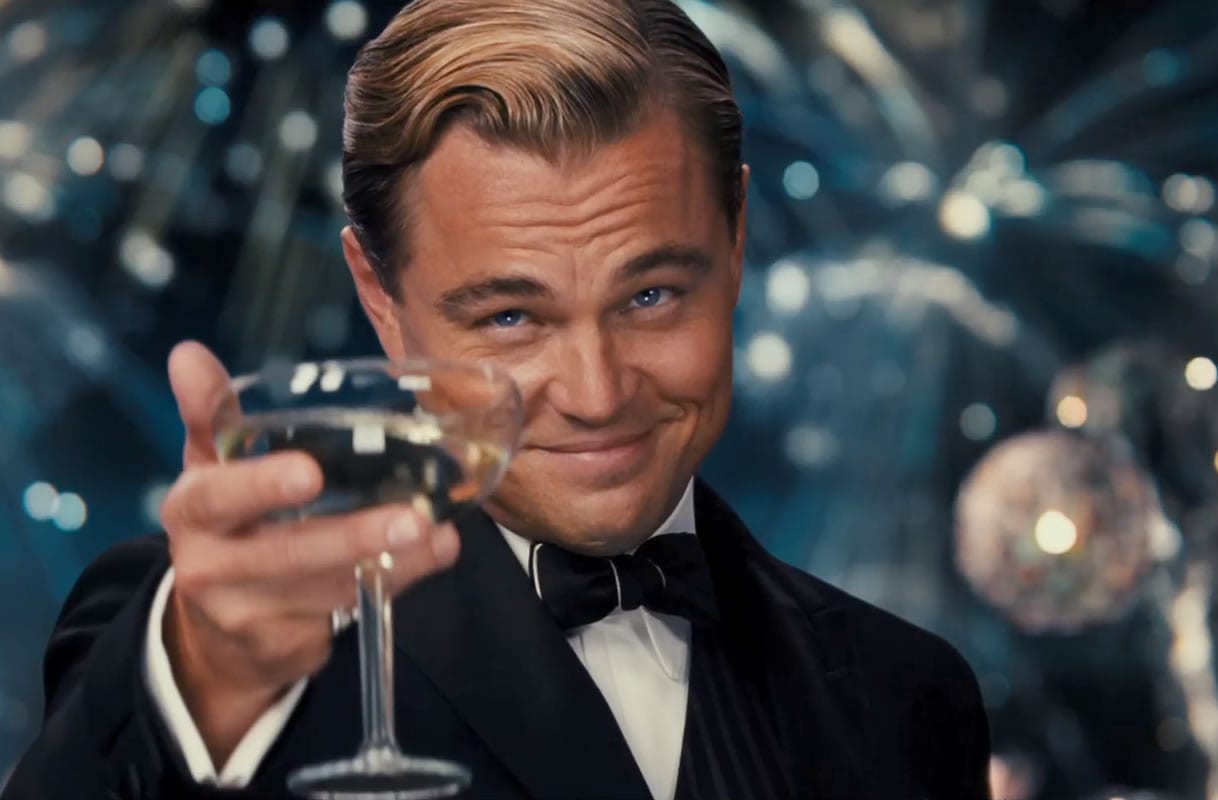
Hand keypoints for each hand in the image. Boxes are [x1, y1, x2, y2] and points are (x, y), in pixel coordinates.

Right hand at [159, 342, 460, 766]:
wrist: (216, 636)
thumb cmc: (229, 529)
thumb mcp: (214, 470)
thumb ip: (211, 413)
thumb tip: (187, 353)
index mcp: (192, 509)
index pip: (218, 495)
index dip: (261, 484)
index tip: (309, 473)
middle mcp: (209, 564)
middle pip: (286, 552)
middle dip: (351, 536)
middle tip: (411, 517)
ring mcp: (244, 613)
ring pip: (328, 585)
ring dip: (391, 560)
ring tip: (436, 531)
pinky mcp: (281, 647)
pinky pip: (346, 611)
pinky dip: (394, 583)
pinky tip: (432, 556)